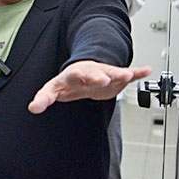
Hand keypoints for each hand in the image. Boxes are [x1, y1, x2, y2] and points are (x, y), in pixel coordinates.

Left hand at [28, 60, 151, 113]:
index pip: (73, 75)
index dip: (75, 76)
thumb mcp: (53, 89)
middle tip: (104, 79)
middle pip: (94, 73)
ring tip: (128, 74)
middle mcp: (90, 72)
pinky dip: (138, 72)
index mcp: (73, 75)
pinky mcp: (116, 77)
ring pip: (113, 72)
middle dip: (99, 76)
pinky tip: (146, 70)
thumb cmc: (69, 82)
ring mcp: (104, 73)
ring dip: (120, 73)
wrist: (84, 71)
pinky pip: (129, 73)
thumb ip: (43, 98)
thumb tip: (32, 108)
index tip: (76, 75)